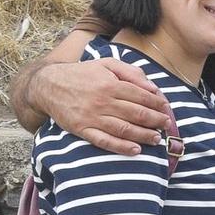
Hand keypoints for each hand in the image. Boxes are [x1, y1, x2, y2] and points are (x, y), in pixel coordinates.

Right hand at [38, 58, 174, 154]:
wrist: (47, 85)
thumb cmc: (81, 74)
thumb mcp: (106, 64)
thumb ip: (131, 72)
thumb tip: (153, 87)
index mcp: (109, 83)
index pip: (141, 96)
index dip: (157, 104)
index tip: (166, 109)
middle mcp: (102, 101)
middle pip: (136, 114)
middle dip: (155, 121)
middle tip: (166, 125)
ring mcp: (91, 117)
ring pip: (124, 129)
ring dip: (144, 135)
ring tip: (157, 139)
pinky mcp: (81, 129)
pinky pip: (104, 141)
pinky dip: (121, 147)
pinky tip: (136, 150)